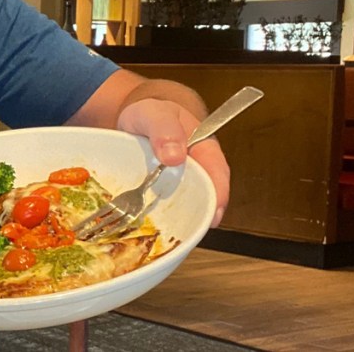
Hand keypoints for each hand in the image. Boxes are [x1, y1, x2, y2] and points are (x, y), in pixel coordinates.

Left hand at [116, 98, 230, 226]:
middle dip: (202, 216)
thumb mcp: (154, 113)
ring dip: (182, 221)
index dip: (219, 194)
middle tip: (192, 235)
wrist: (134, 119)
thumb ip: (164, 127)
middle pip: (206, 195)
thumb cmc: (150, 114)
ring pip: (188, 205)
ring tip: (173, 240)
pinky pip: (167, 206)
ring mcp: (182, 182)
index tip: (214, 214)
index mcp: (202, 147)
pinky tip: (152, 229)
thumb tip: (175, 155)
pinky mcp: (165, 192)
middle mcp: (197, 168)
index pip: (217, 171)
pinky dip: (162, 217)